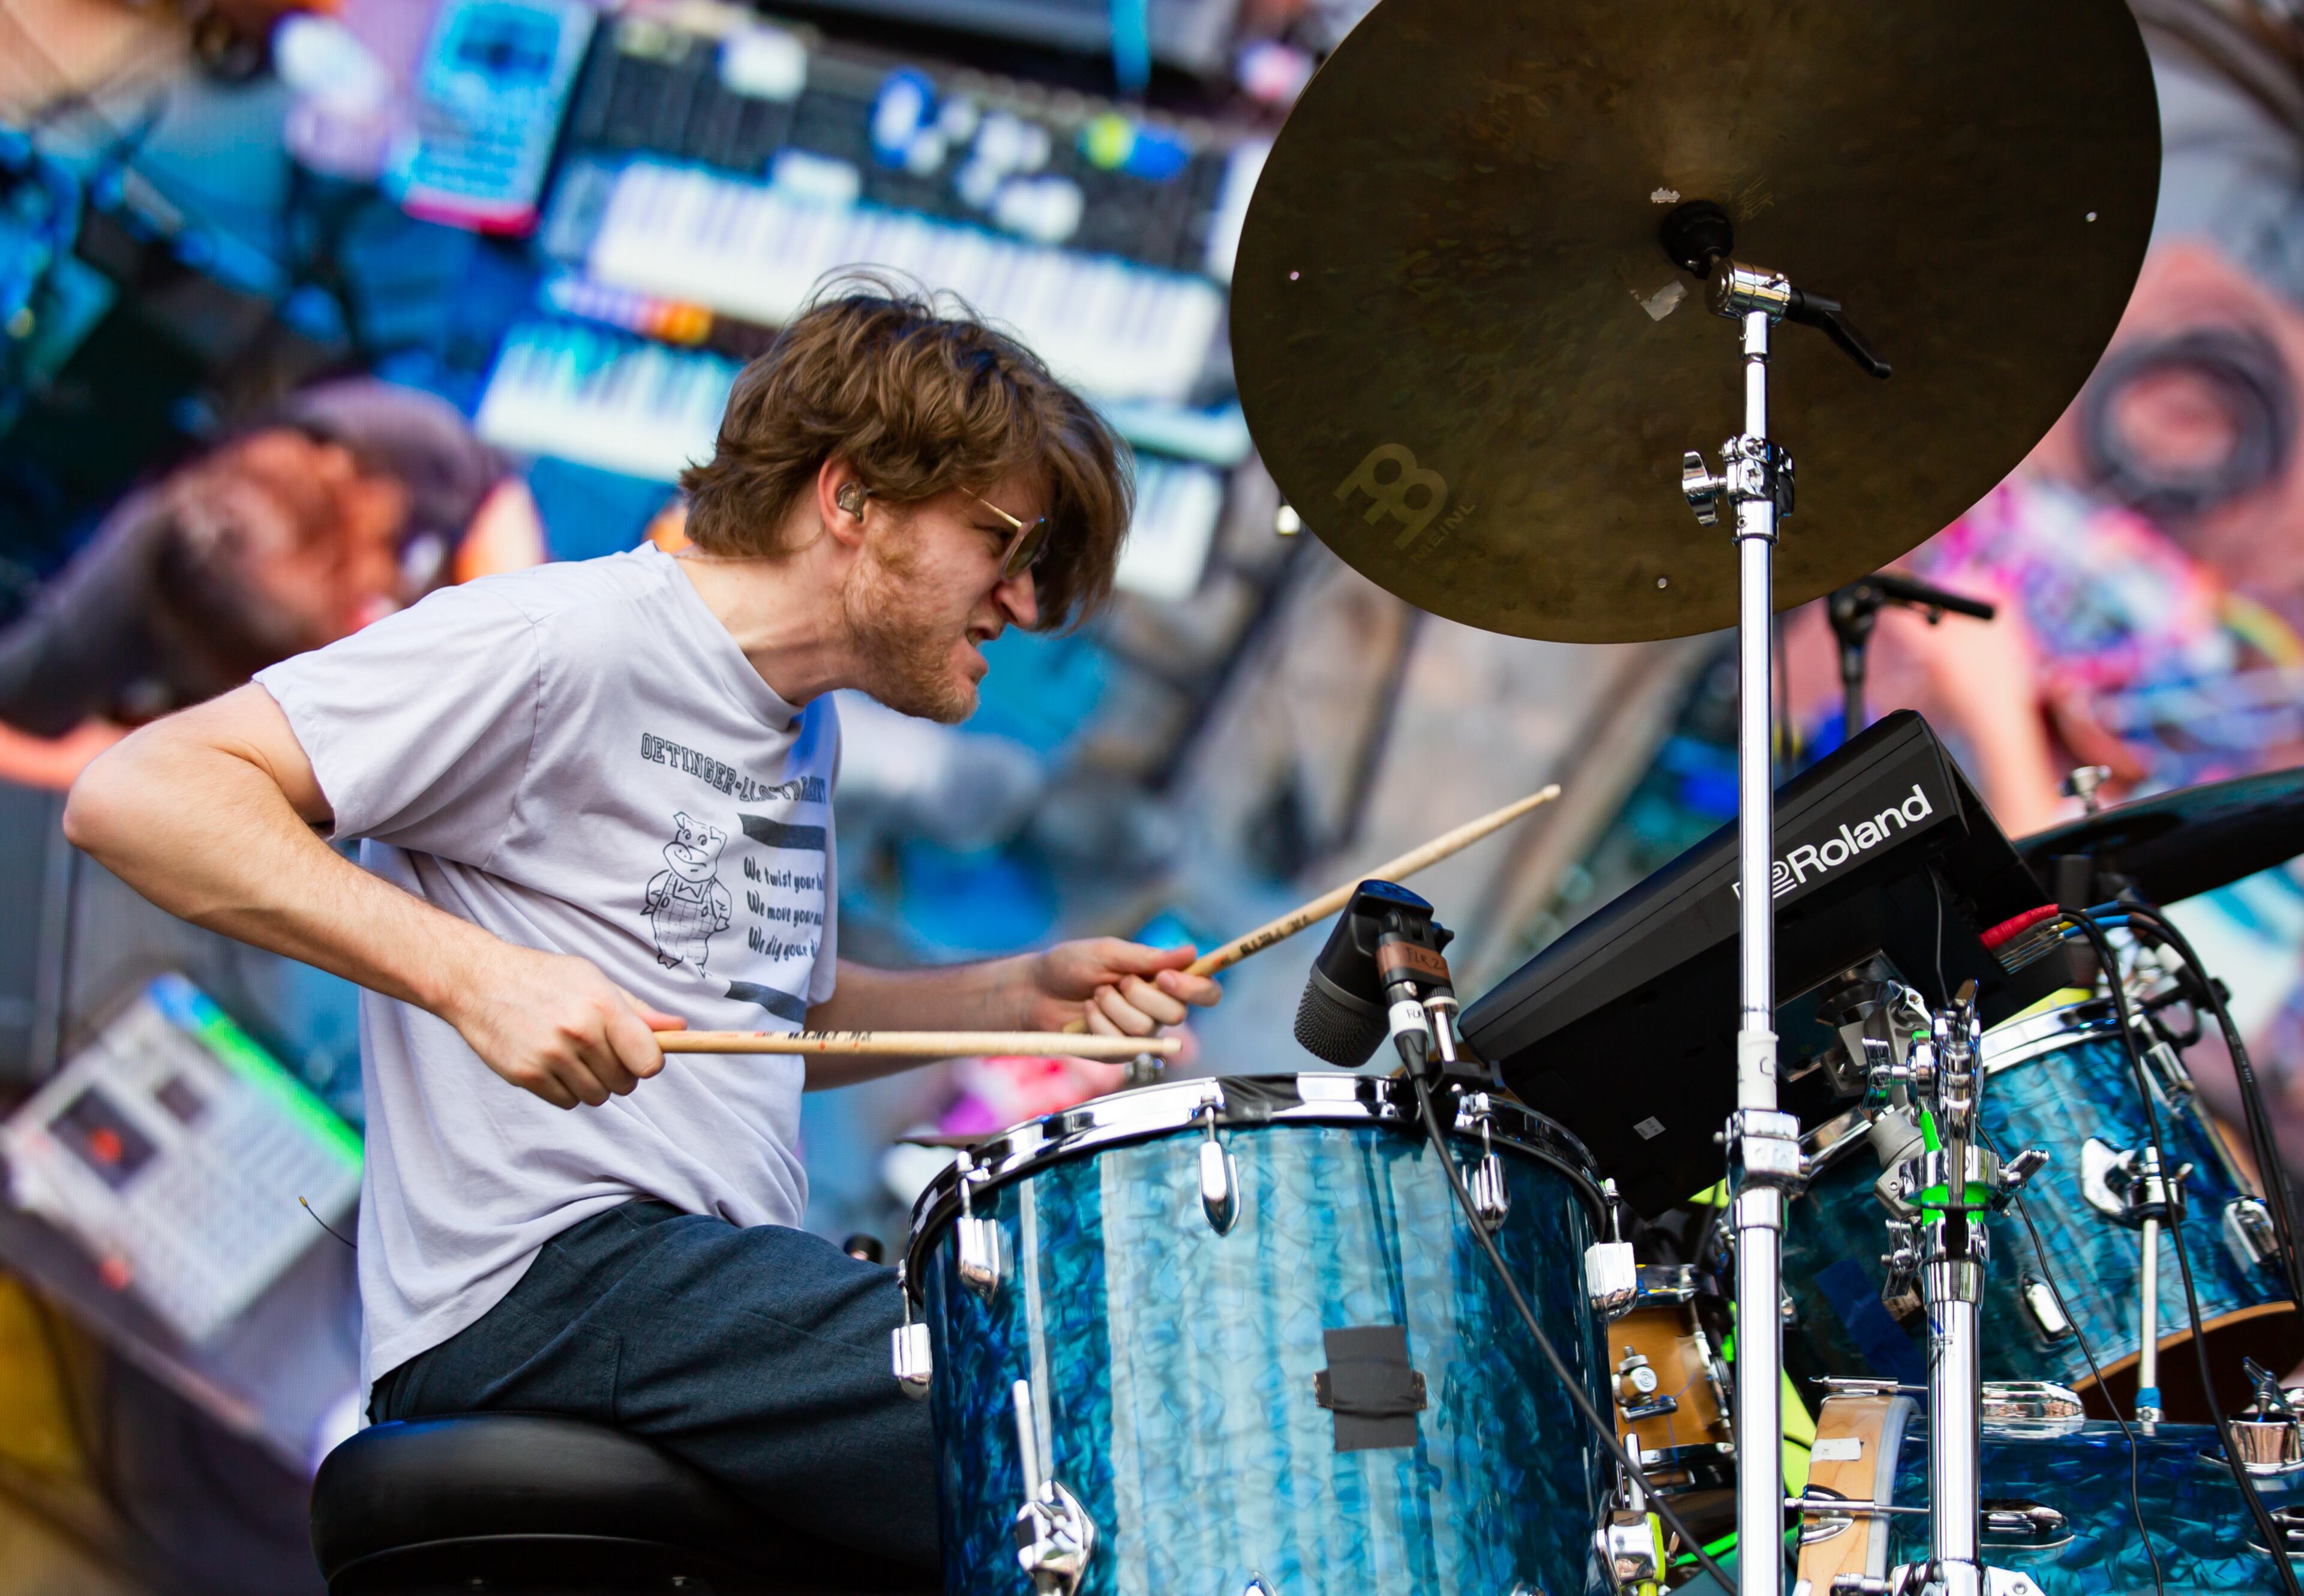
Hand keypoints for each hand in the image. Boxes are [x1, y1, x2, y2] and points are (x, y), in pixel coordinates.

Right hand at [441, 943, 687, 1108]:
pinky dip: (566, 1091)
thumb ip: (637, 1011)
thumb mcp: (594, 980)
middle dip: (620, 1072)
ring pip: (597, 1097)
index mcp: (602, 1005)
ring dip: (593, 1084)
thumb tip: (680, 1028)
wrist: (480, 982)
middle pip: (625, 1083)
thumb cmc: (545, 978)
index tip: (640, 1056)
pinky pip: (567, 1102)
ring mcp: (550, 1056)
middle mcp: (578, 1033)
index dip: (649, 1063)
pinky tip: (554, 1065)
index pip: (649, 1060)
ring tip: (575, 1056)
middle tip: (600, 1051)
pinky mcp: (525, 1075)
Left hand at [1025, 938, 1221, 1037]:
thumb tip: (1191, 951)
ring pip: (1145, 1027)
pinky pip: (1121, 1042)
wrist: (1036, 991)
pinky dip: (1099, 1023)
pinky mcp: (1120, 1051)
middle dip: (1143, 995)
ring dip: (1115, 1006)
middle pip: (1177, 1013)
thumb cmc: (1071, 965)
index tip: (1165, 977)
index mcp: (1163, 980)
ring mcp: (1140, 1034)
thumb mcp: (1108, 953)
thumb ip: (1148, 957)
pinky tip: (1087, 1013)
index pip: (1204, 991)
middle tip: (1120, 982)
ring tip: (1095, 995)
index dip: (1195, 987)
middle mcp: (1158, 1008)